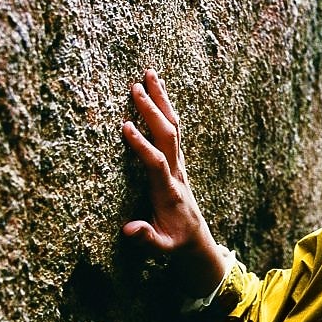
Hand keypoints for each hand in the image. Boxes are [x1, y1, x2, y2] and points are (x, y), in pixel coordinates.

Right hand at [121, 69, 226, 297]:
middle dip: (152, 111)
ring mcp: (179, 164)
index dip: (142, 146)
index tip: (125, 126)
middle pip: (167, 136)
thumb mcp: (161, 247)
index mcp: (167, 191)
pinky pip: (173, 130)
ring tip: (149, 74)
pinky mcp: (177, 160)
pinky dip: (165, 108)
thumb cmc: (174, 242)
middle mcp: (176, 172)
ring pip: (173, 127)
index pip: (156, 163)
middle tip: (136, 86)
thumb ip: (147, 238)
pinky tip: (158, 90)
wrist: (196, 238)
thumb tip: (129, 230)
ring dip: (161, 100)